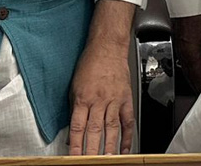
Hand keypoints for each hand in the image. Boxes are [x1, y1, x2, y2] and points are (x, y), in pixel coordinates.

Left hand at [67, 0, 135, 154]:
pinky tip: (126, 149)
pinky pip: (127, 121)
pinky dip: (127, 137)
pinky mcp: (126, 99)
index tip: (73, 158)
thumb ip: (75, 108)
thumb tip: (74, 130)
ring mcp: (114, 101)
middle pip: (94, 132)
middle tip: (90, 163)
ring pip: (111, 129)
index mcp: (82, 98)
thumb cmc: (90, 63)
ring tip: (108, 161)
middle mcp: (98, 100)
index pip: (77, 128)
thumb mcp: (74, 85)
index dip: (75, 146)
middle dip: (91, 152)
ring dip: (109, 148)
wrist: (108, 46)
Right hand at [171, 12, 200, 94]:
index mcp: (190, 51)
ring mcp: (179, 46)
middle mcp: (182, 51)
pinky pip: (184, 59)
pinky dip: (190, 68)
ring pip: (186, 68)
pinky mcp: (178, 40)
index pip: (197, 77)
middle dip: (197, 86)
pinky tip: (197, 70)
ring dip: (194, 78)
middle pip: (190, 75)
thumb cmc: (200, 10)